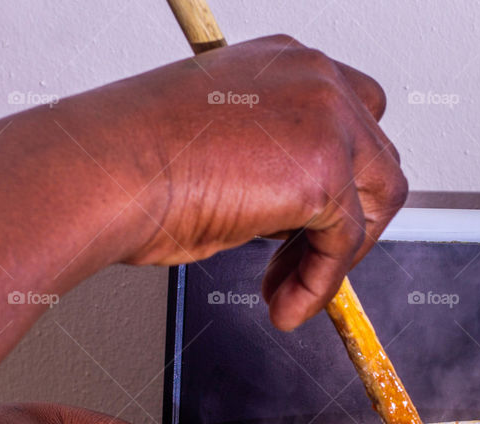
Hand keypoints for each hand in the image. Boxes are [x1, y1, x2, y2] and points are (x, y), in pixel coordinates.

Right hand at [56, 34, 407, 329]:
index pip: (356, 119)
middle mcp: (316, 80)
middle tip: (303, 260)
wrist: (102, 173)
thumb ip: (278, 158)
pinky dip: (320, 283)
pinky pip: (345, 243)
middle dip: (347, 221)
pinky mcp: (324, 171)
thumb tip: (305, 208)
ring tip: (287, 287)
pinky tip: (285, 302)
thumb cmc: (136, 160)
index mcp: (290, 64)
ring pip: (377, 202)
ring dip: (337, 255)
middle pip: (377, 161)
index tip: (316, 220)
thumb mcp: (227, 142)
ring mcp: (327, 121)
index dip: (344, 180)